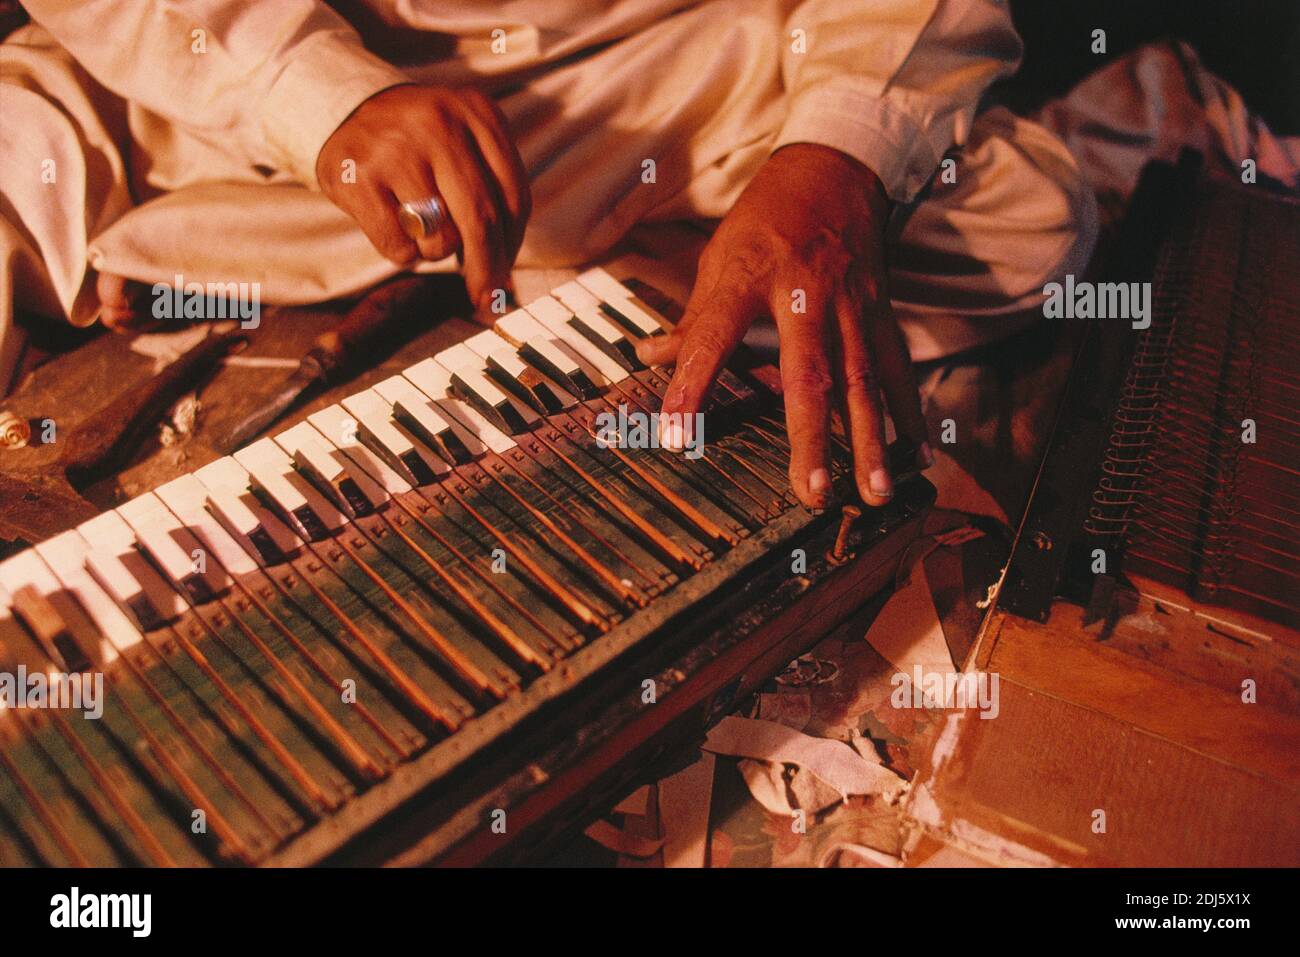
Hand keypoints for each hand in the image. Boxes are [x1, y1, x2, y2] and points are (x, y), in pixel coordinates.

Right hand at [316, 84, 530, 311]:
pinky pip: (399, 246)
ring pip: (440, 239)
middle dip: (487, 270)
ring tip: (421, 226)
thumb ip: (492, 194)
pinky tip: (394, 225)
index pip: (513, 197)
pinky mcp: (358, 177)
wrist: (343, 109)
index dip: (513, 246)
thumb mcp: (463, 143)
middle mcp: (439, 124)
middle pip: (481, 220)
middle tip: (486, 298)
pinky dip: (403, 252)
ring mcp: (396, 149)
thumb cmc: (417, 144)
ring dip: (436, 251)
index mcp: (477, 113)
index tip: (506, 276)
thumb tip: (504, 278)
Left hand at [637, 143, 929, 508]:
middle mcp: (804, 294)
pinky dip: (909, 413)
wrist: (835, 170)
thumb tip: (649, 357)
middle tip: (813, 491)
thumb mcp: (719, 257)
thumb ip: (693, 319)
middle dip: (812, 437)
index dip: (692, 387)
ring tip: (875, 493)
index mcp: (749, 277)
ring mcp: (851, 306)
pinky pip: (897, 369)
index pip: (712, 337)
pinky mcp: (882, 312)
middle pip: (809, 373)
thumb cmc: (766, 219)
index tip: (676, 437)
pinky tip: (917, 455)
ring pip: (863, 381)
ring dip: (870, 441)